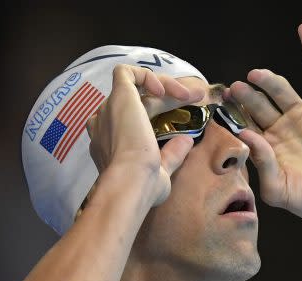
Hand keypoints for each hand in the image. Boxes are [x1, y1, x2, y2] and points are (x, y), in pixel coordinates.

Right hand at [86, 65, 203, 205]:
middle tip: (196, 97)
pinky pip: (126, 73)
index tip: (188, 115)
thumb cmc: (143, 186)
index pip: (136, 119)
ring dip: (164, 86)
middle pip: (138, 102)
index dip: (161, 112)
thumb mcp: (162, 171)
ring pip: (136, 87)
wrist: (131, 182)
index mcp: (111, 143)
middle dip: (169, 98)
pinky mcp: (118, 96)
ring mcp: (109, 109)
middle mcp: (105, 124)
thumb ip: (172, 154)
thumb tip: (186, 140)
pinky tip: (164, 89)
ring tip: (189, 95)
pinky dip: (146, 75)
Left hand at [229, 23, 301, 229]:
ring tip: (253, 76)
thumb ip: (262, 164)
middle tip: (233, 89)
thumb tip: (247, 134)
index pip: (245, 126)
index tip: (220, 111)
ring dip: (266, 80)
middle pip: (258, 105)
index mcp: (269, 149)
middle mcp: (284, 129)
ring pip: (281, 89)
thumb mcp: (280, 191)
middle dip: (244, 96)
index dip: (232, 117)